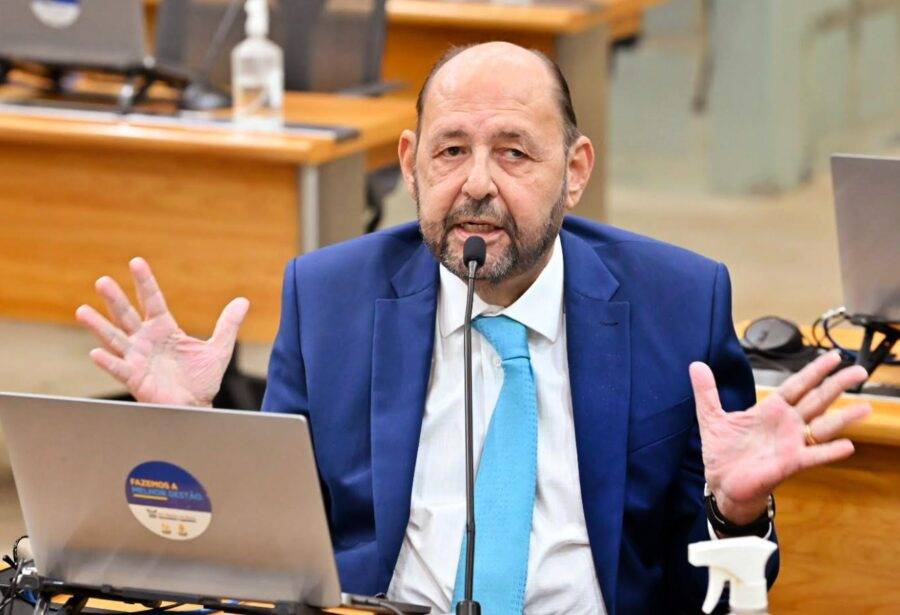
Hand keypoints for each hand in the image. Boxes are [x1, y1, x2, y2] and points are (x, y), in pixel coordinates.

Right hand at [76, 257, 248, 406]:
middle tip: (102, 281)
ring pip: (115, 339)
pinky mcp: (135, 379)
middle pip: (128, 315)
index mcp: (164, 329)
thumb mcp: (219, 349)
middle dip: (115, 299)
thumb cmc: (201, 380)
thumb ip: (228, 325)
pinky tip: (95, 353)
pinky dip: (108, 361)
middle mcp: (146, 340)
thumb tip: (243, 301)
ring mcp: (137, 358)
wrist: (197, 407)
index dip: (145, 282)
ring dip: (99, 326)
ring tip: (82, 310)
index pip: (152, 300)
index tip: (136, 262)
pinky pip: (119, 369)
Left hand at [690, 350, 870, 524]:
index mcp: (770, 410)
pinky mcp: (789, 464)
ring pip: (823, 426)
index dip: (814, 371)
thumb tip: (696, 365)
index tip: (833, 356)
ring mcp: (791, 444)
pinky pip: (813, 456)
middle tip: (860, 370)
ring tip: (866, 407)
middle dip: (837, 385)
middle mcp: (786, 425)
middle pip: (817, 399)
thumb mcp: (711, 416)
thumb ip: (707, 391)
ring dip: (844, 417)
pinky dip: (829, 452)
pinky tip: (848, 446)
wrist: (721, 483)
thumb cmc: (723, 451)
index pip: (797, 385)